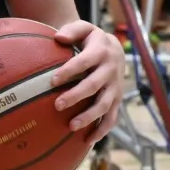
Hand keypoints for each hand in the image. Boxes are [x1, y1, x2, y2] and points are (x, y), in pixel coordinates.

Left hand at [51, 21, 122, 143]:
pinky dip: (102, 130)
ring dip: (89, 117)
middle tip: (57, 105)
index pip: (84, 62)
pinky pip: (112, 117)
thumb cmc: (90, 39)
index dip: (69, 71)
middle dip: (76, 96)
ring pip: (105, 104)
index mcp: (101, 52)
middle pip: (94, 85)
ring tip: (71, 126)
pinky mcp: (117, 100)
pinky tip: (88, 141)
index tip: (52, 80)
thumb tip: (57, 37)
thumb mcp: (84, 28)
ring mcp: (115, 87)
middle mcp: (110, 71)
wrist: (115, 48)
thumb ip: (72, 30)